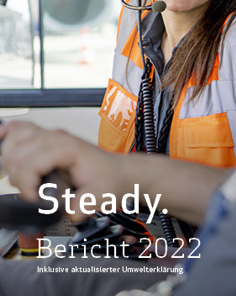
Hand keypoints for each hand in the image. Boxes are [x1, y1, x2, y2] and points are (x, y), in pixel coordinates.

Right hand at [0, 121, 128, 221]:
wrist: (116, 172)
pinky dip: (8, 137)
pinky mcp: (46, 139)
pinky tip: (2, 141)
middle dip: (19, 178)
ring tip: (27, 180)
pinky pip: (19, 130)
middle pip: (17, 154)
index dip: (27, 185)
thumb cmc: (109, 179)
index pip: (31, 162)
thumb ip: (84, 204)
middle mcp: (57, 138)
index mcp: (69, 148)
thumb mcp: (101, 195)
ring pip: (14, 143)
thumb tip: (70, 212)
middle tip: (34, 192)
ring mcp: (51, 136)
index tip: (35, 199)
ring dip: (12, 164)